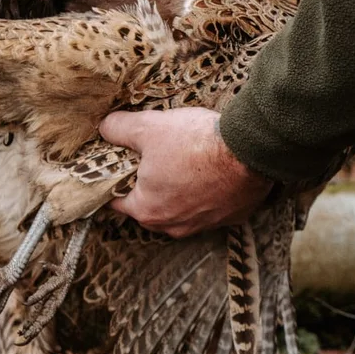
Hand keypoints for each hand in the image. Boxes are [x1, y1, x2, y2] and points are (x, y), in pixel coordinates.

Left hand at [99, 107, 272, 237]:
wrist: (249, 150)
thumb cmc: (196, 143)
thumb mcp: (149, 127)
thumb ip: (119, 129)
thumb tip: (105, 128)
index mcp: (147, 209)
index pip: (117, 201)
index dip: (117, 180)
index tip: (123, 165)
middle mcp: (174, 226)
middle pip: (151, 207)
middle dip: (151, 187)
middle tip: (157, 160)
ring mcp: (205, 225)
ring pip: (183, 210)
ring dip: (182, 193)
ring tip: (188, 164)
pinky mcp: (231, 218)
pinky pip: (212, 208)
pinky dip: (210, 194)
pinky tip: (214, 173)